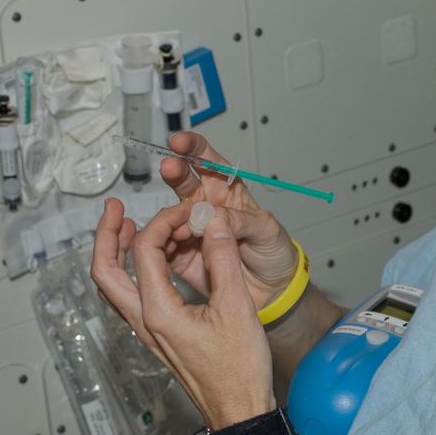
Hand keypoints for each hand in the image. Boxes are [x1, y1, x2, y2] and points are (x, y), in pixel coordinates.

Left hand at [90, 198, 274, 427]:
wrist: (238, 411)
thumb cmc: (239, 368)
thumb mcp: (237, 307)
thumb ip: (222, 260)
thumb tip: (211, 221)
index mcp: (158, 312)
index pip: (144, 250)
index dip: (163, 222)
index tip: (187, 210)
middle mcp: (143, 321)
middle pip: (104, 272)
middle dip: (105, 235)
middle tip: (113, 208)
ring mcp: (146, 331)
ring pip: (113, 286)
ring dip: (115, 252)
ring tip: (127, 226)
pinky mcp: (157, 335)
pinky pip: (131, 296)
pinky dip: (133, 271)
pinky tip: (153, 260)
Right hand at [155, 132, 299, 309]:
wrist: (272, 292)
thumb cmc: (274, 252)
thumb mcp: (265, 230)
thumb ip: (239, 220)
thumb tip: (210, 215)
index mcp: (228, 192)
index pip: (209, 162)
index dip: (194, 149)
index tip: (181, 143)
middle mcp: (205, 206)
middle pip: (183, 181)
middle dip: (175, 171)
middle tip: (170, 167)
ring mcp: (191, 230)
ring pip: (170, 214)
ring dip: (169, 215)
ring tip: (182, 227)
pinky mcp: (181, 255)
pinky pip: (163, 245)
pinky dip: (161, 242)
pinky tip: (168, 244)